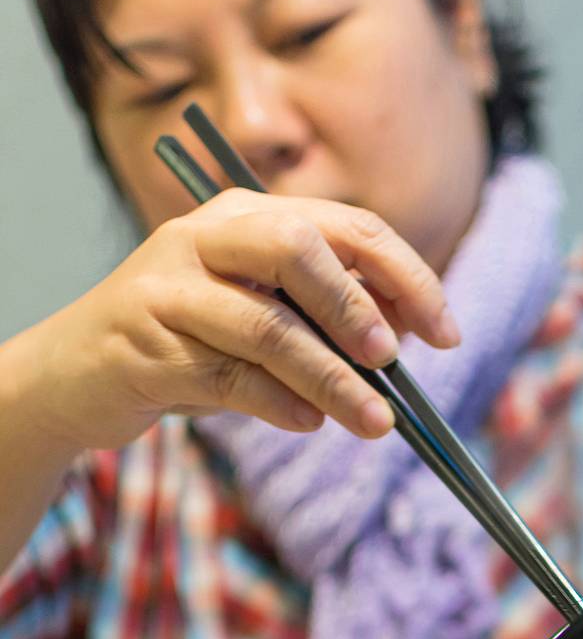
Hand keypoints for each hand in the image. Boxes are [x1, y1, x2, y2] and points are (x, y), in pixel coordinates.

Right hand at [34, 189, 459, 452]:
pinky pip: (228, 376)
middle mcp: (207, 237)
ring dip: (331, 380)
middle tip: (395, 361)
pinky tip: (308, 424)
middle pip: (298, 249)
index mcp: (249, 215)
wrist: (80, 373)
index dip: (405, 276)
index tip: (445, 333)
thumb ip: (324, 315)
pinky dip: (277, 404)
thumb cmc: (191, 343)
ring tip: (373, 423)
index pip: (346, 226)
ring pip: (267, 326)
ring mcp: (170, 288)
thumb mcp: (264, 315)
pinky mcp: (146, 345)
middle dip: (356, 307)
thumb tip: (404, 339)